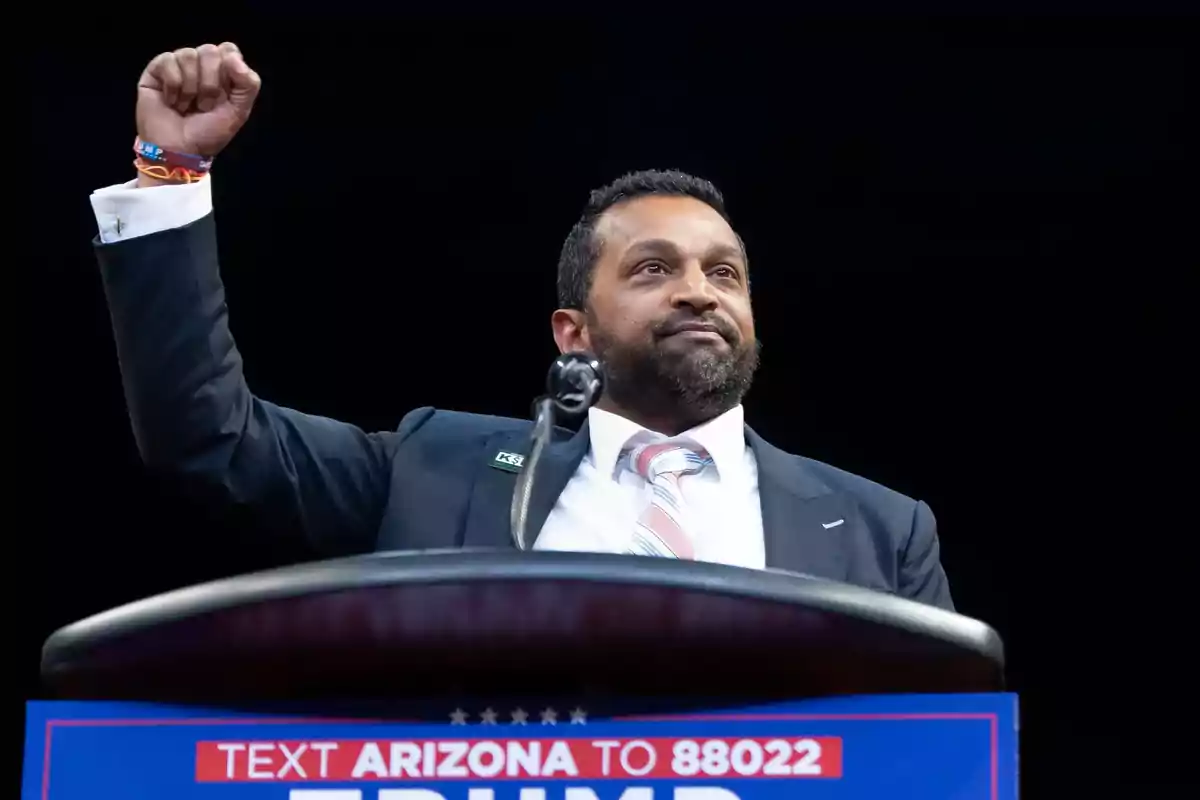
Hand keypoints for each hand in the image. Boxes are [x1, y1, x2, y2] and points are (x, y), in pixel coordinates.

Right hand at [136, 42, 260, 158]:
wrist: (180, 151)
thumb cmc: (208, 133)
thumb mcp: (239, 112)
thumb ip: (248, 84)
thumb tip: (233, 57)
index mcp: (222, 72)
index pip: (228, 49)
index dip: (228, 70)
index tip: (224, 95)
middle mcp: (199, 65)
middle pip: (209, 51)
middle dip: (210, 84)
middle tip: (204, 106)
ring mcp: (177, 66)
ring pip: (188, 54)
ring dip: (190, 88)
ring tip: (187, 107)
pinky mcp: (155, 70)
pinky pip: (167, 60)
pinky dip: (173, 86)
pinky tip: (171, 102)